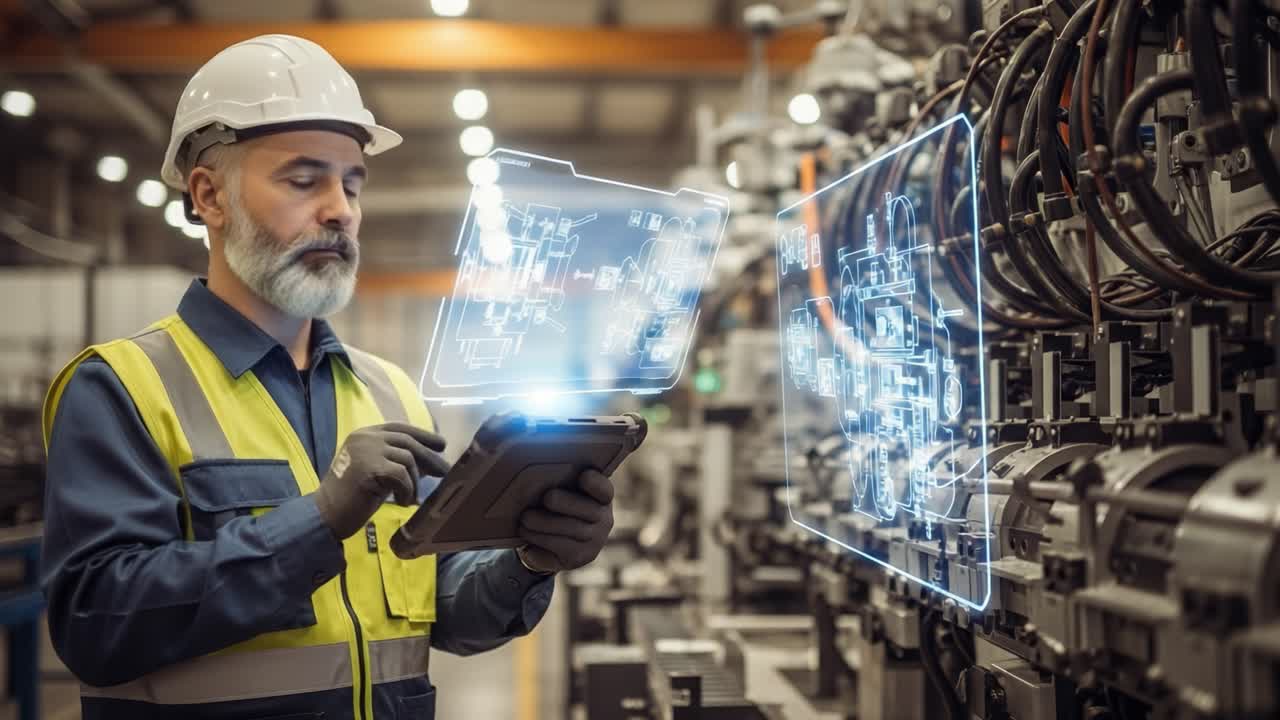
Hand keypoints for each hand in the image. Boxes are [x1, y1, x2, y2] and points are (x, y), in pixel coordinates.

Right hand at [314, 423, 447, 539]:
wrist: (326, 514)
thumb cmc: (352, 497)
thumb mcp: (379, 472)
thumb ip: (398, 461)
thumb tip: (429, 461)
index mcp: (364, 434)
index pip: (400, 428)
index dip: (423, 435)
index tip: (441, 444)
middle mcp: (365, 437)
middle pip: (408, 442)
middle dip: (429, 457)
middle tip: (444, 471)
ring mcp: (366, 450)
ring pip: (407, 459)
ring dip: (413, 482)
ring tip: (409, 498)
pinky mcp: (369, 467)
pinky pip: (402, 476)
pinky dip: (407, 491)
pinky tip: (401, 502)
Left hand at [516, 469, 614, 573]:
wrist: (549, 545)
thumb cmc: (554, 508)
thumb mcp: (560, 492)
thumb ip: (558, 483)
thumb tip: (540, 480)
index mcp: (602, 496)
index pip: (604, 489)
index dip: (595, 482)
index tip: (582, 476)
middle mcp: (604, 519)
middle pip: (586, 508)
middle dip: (563, 502)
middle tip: (546, 498)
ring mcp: (595, 540)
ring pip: (568, 528)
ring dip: (542, 522)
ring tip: (525, 518)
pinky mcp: (580, 557)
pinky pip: (558, 545)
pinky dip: (538, 537)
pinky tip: (525, 532)